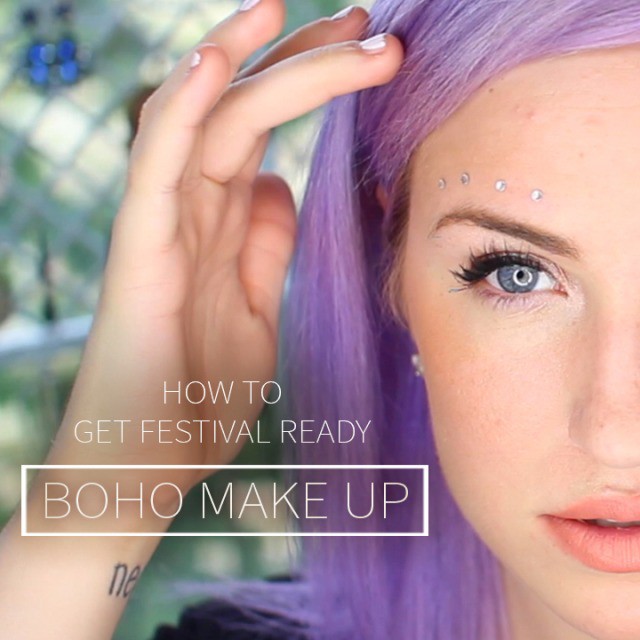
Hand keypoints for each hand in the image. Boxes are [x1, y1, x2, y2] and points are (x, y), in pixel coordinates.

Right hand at [43, 0, 403, 514]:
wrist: (150, 460)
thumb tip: (279, 185)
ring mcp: (162, 226)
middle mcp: (191, 212)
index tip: (370, 55)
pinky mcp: (139, 253)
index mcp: (222, 225)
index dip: (314, 86)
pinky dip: (181, 110)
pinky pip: (156, 166)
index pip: (267, 132)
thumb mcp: (258, 309)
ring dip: (246, 61)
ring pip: (202, 121)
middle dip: (303, 61)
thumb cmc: (200, 392)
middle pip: (246, 112)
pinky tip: (215, 64)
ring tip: (287, 7)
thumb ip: (264, 246)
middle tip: (366, 22)